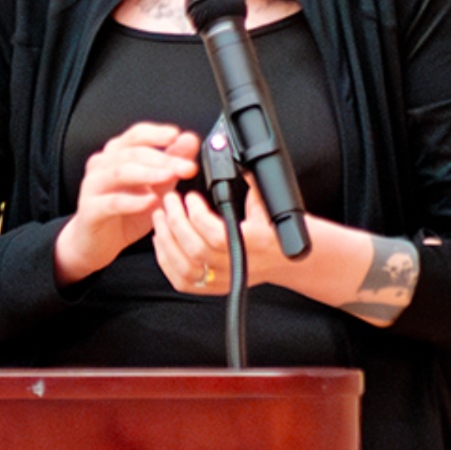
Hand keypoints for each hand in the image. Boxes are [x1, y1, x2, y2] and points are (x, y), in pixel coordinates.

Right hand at [53, 123, 199, 283]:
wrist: (96, 243)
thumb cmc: (124, 213)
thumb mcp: (155, 186)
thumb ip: (172, 162)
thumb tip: (190, 140)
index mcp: (117, 154)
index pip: (137, 135)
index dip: (157, 133)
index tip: (178, 136)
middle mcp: (102, 164)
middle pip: (133, 153)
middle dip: (163, 158)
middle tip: (186, 166)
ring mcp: (93, 185)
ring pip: (121, 172)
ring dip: (149, 174)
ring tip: (169, 177)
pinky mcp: (90, 208)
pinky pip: (113, 202)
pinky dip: (134, 201)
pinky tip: (151, 202)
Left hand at [151, 183, 284, 294]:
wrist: (290, 260)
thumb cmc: (278, 230)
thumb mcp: (271, 205)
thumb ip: (253, 184)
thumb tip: (236, 160)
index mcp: (257, 243)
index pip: (217, 235)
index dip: (197, 216)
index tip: (190, 197)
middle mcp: (240, 265)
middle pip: (196, 250)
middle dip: (175, 222)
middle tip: (169, 200)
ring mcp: (227, 280)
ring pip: (185, 267)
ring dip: (166, 240)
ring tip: (160, 216)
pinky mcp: (215, 288)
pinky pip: (183, 281)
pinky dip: (167, 261)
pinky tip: (162, 241)